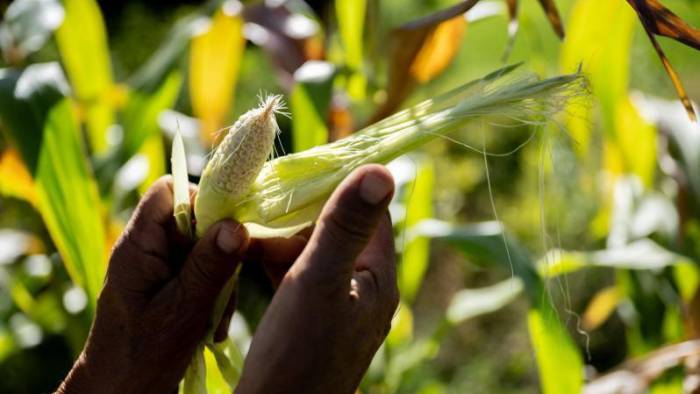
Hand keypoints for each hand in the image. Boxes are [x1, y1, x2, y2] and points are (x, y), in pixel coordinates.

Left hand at [57, 177, 249, 393]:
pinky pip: (200, 274)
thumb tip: (237, 224)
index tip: (228, 229)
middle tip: (228, 284)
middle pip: (193, 220)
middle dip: (219, 249)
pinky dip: (214, 295)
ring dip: (220, 279)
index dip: (201, 198)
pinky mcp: (167, 287)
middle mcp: (146, 250)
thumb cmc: (141, 357)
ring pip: (203, 249)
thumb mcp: (182, 311)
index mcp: (138, 245)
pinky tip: (213, 326)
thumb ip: (210, 266)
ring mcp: (157, 269)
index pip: (168, 190)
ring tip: (217, 316)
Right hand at [236, 164, 398, 393]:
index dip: (337, 186)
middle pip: (335, 230)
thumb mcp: (320, 280)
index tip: (297, 170)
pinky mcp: (310, 320)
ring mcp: (336, 306)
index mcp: (376, 277)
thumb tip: (381, 170)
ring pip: (311, 252)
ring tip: (243, 230)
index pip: (367, 213)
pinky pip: (296, 277)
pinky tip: (244, 256)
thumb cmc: (296, 353)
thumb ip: (346, 225)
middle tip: (257, 202)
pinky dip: (272, 263)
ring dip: (279, 238)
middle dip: (296, 214)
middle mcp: (362, 289)